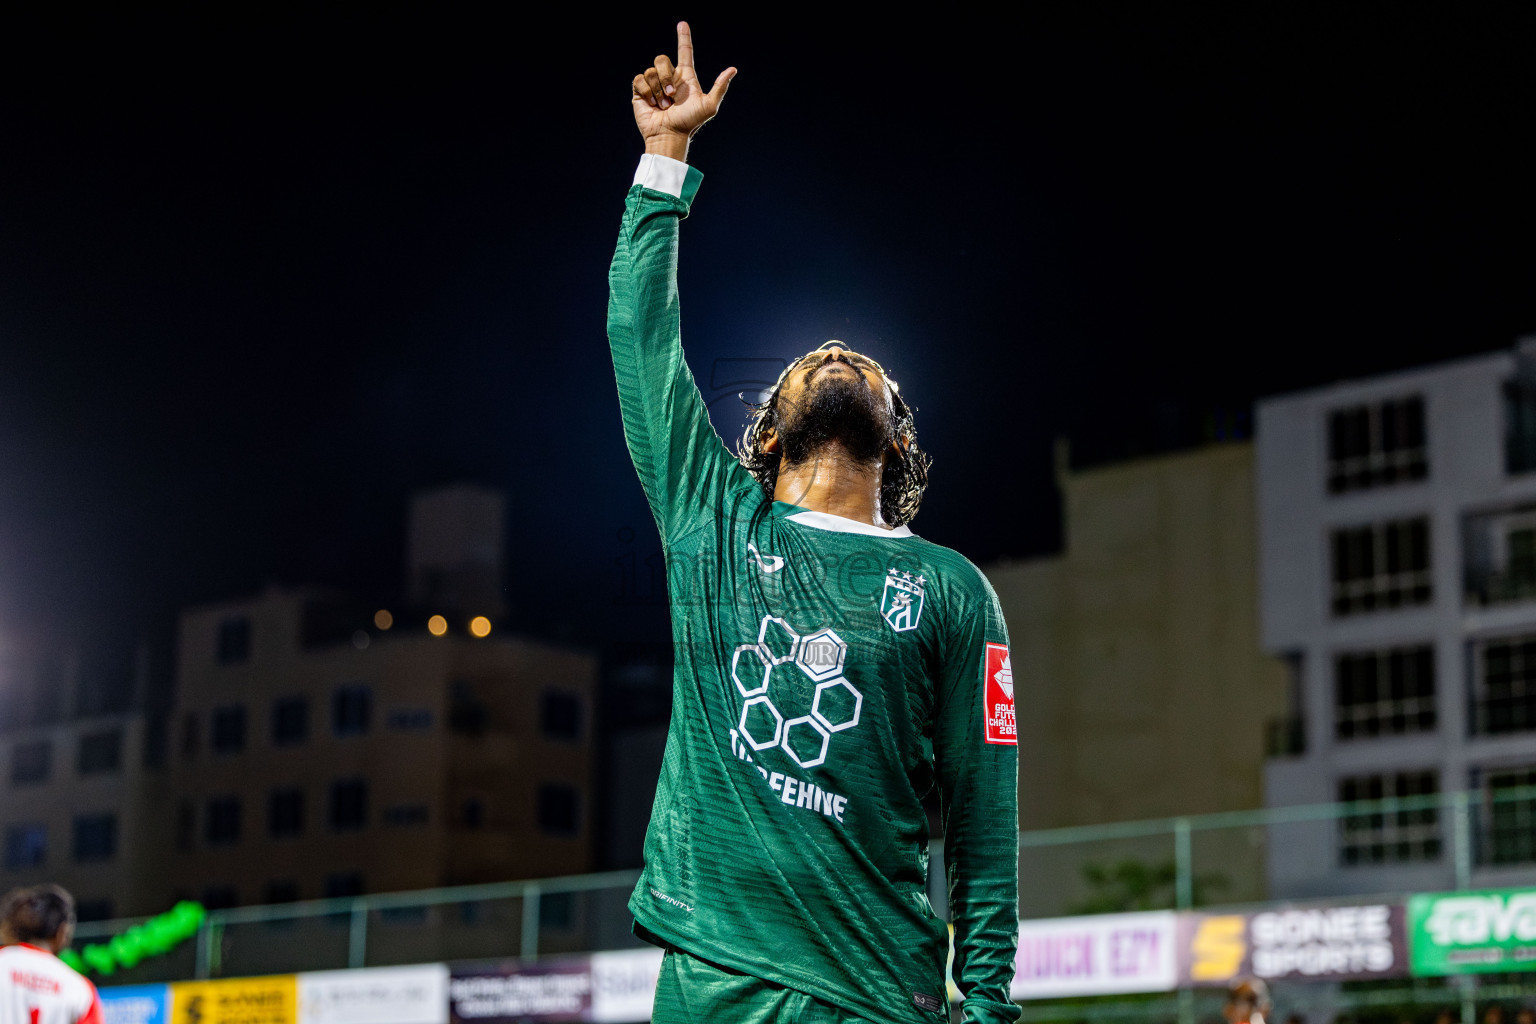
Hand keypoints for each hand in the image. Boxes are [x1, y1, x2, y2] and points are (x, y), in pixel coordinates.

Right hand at [631, 22, 736, 161]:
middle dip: (666, 77)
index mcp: (685, 78)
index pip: (684, 52)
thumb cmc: (689, 123)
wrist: (670, 135)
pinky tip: (652, 105)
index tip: (682, 24)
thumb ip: (720, 87)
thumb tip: (733, 69)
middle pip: (662, 59)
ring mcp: (654, 85)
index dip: (683, 37)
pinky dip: (647, 92)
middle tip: (672, 98)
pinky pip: (640, 79)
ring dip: (658, 90)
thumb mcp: (709, 105)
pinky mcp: (641, 92)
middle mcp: (669, 79)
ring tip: (663, 106)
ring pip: (651, 71)